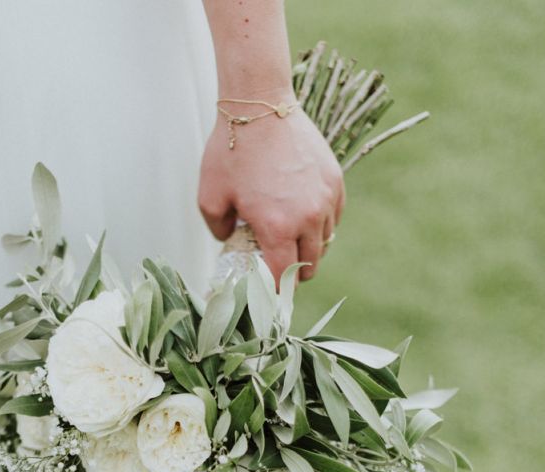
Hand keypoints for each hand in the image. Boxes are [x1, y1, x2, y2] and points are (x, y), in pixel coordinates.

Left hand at [198, 100, 344, 285]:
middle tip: (277, 267)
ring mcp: (326, 198)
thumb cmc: (230, 151)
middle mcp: (308, 217)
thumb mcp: (210, 199)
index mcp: (278, 227)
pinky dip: (322, 224)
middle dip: (293, 273)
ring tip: (290, 239)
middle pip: (309, 265)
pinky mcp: (335, 181)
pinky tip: (304, 217)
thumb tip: (231, 242)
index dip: (276, 290)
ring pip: (325, 242)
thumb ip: (220, 232)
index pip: (284, 276)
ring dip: (309, 248)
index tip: (269, 294)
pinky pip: (334, 216)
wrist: (259, 105)